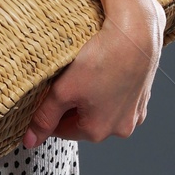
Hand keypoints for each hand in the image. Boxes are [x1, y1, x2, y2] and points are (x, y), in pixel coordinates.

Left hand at [23, 0, 163, 148]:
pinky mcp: (143, 97)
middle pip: (83, 122)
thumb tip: (31, 140)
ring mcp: (135, 113)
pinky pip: (117, 99)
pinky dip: (107, 90)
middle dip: (71, 106)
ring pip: (101, 110)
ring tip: (85, 75)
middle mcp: (121, 128)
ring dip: (90, 98)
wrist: (135, 34)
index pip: (61, 131)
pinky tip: (103, 73)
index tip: (44, 99)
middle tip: (64, 82)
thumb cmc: (102, 60)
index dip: (48, 114)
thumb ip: (44, 118)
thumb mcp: (63, 91)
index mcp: (98, 131)